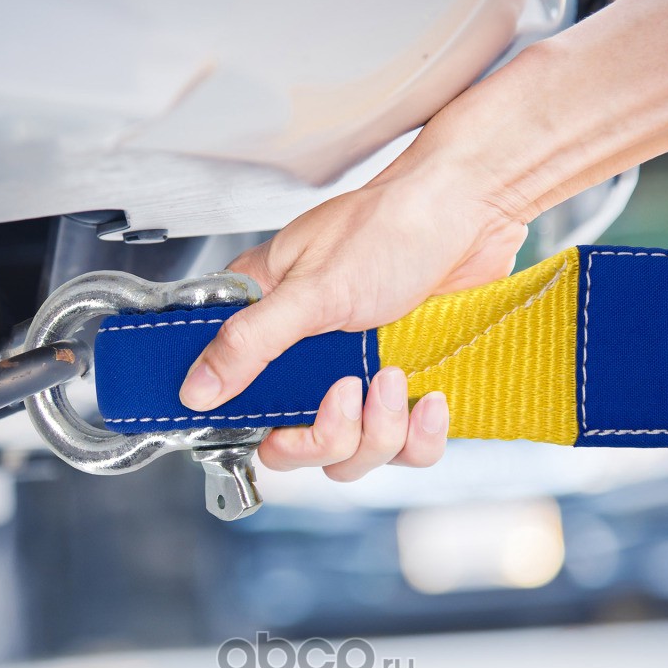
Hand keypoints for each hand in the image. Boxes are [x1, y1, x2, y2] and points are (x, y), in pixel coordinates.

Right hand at [178, 163, 526, 478]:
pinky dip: (421, 438)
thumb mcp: (311, 288)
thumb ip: (250, 342)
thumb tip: (198, 387)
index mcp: (269, 328)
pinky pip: (406, 452)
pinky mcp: (402, 392)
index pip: (241, 405)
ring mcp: (356, 380)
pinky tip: (430, 401)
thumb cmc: (390, 227)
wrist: (468, 211)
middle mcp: (308, 362)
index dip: (256, 424)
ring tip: (395, 377)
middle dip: (330, 434)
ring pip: (352, 456)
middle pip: (297, 447)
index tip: (282, 417)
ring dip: (379, 431)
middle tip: (348, 390)